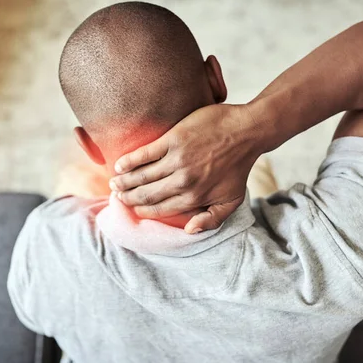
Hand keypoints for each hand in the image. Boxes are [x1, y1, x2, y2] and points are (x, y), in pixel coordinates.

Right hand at [110, 103, 261, 232]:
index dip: (143, 211)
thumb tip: (189, 230)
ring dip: (125, 181)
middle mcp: (183, 182)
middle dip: (129, 198)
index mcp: (194, 198)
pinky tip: (119, 164)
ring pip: (142, 176)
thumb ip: (212, 219)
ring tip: (115, 183)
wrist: (247, 132)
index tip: (133, 209)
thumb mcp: (232, 200)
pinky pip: (145, 153)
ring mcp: (177, 160)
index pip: (160, 209)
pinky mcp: (173, 140)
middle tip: (118, 196)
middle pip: (147, 194)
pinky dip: (129, 161)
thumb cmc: (239, 167)